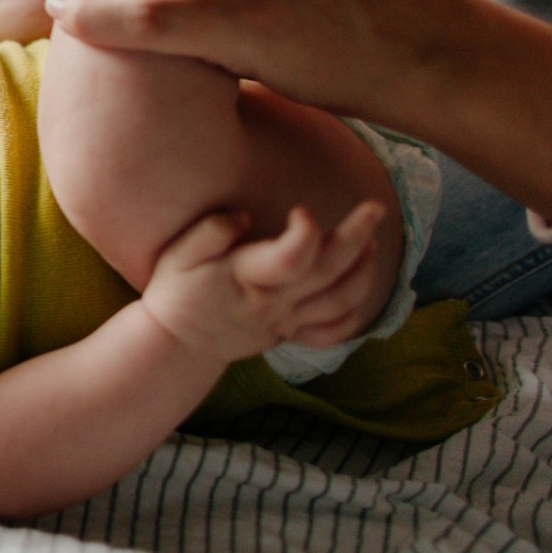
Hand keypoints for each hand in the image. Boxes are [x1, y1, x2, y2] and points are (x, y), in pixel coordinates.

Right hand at [141, 204, 386, 365]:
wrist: (176, 344)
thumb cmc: (176, 292)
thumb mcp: (178, 255)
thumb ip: (210, 231)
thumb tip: (244, 217)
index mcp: (246, 278)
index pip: (291, 257)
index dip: (305, 231)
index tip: (300, 210)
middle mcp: (274, 302)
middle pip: (328, 271)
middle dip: (357, 237)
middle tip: (375, 208)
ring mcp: (286, 321)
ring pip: (340, 301)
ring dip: (363, 270)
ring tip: (371, 241)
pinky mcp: (289, 334)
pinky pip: (331, 332)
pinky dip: (354, 314)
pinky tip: (358, 288)